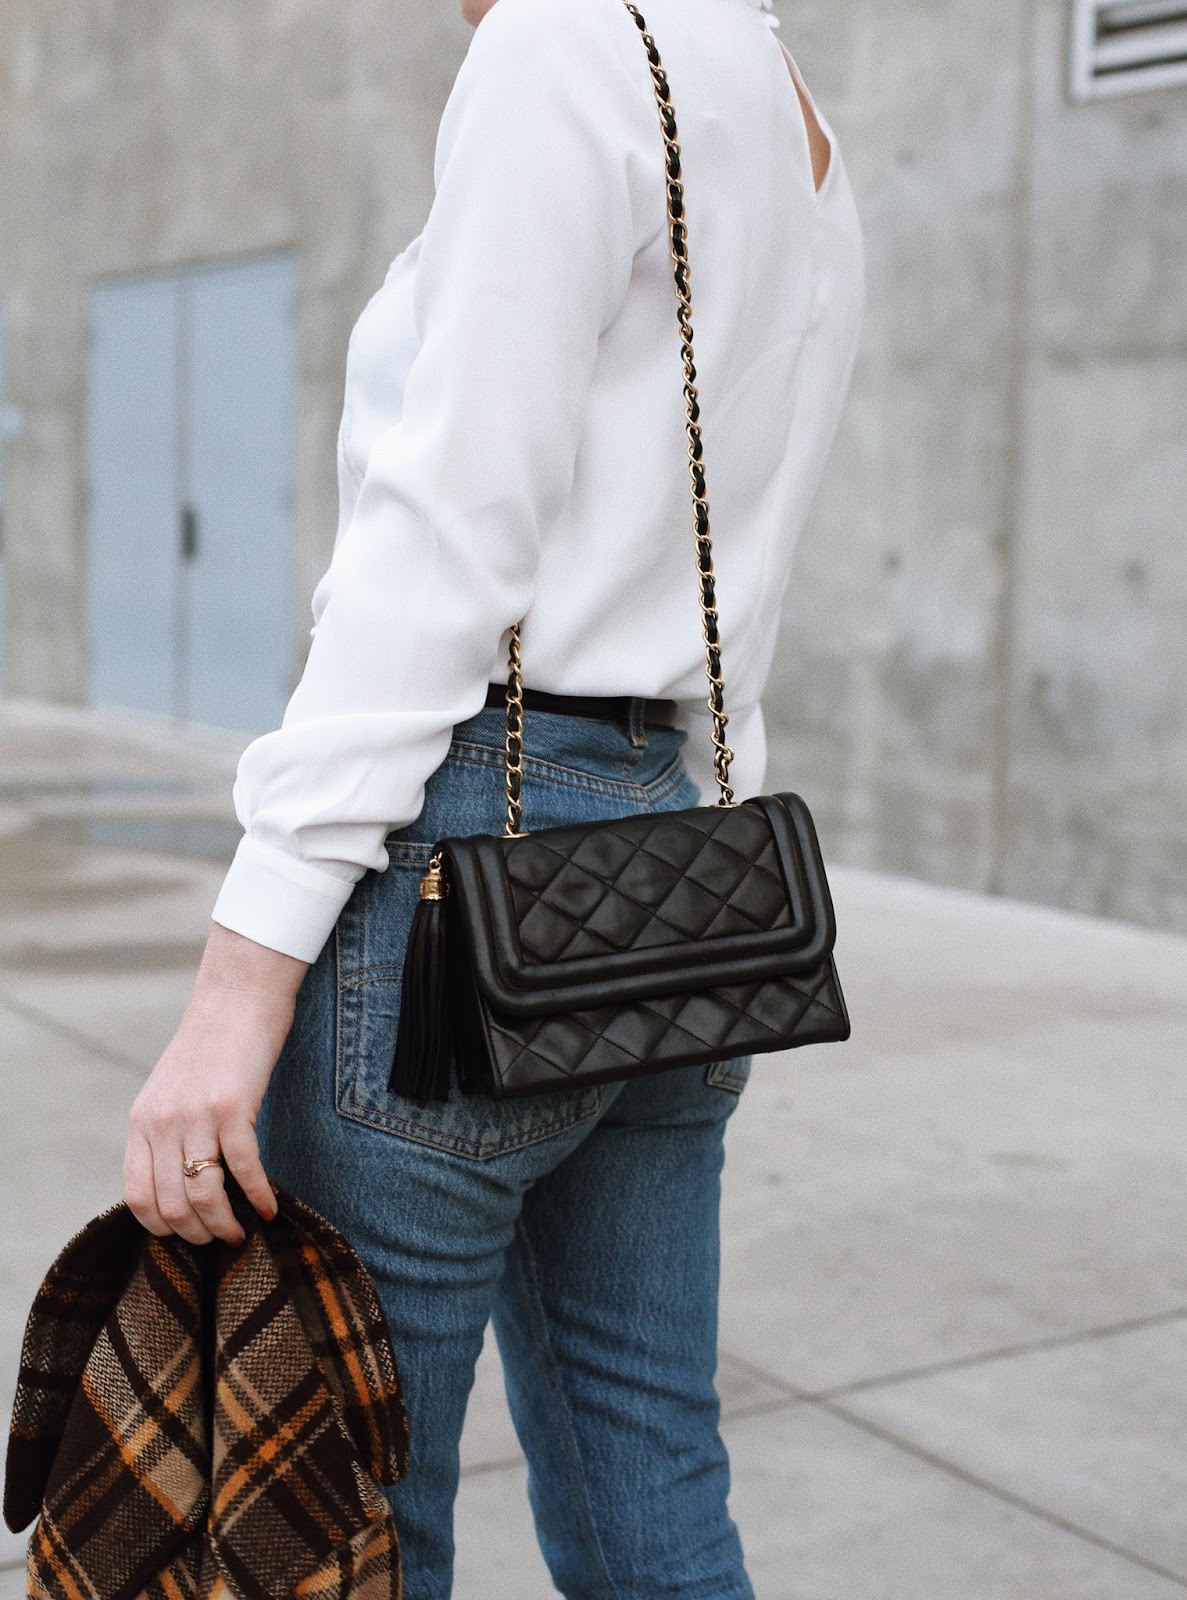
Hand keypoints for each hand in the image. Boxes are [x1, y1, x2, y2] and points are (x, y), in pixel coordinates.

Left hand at [123, 923, 310, 1245]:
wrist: (239, 996)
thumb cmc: (214, 1045)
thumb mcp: (172, 1089)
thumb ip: (167, 1131)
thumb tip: (181, 1182)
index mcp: (142, 1121)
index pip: (137, 1197)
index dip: (162, 1228)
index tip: (189, 1233)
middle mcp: (162, 1123)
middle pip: (171, 1205)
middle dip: (198, 1234)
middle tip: (223, 1238)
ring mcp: (196, 1116)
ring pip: (203, 1196)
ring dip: (225, 1225)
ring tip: (243, 1231)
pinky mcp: (233, 1107)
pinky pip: (243, 1169)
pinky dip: (259, 1196)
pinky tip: (271, 1207)